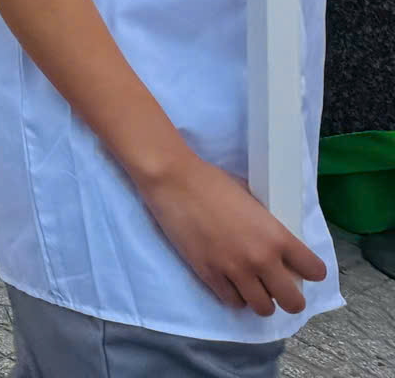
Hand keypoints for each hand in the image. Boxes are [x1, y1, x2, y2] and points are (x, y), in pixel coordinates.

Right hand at [137, 151, 328, 313]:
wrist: (174, 181)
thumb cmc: (213, 181)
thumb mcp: (253, 199)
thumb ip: (268, 225)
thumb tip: (275, 241)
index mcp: (277, 236)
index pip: (314, 270)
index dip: (311, 271)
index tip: (303, 269)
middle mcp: (261, 259)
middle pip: (293, 302)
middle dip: (290, 298)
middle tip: (280, 287)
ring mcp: (234, 271)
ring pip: (263, 308)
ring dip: (262, 299)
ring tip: (254, 287)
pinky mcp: (209, 275)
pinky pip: (233, 302)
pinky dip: (235, 296)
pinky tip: (231, 283)